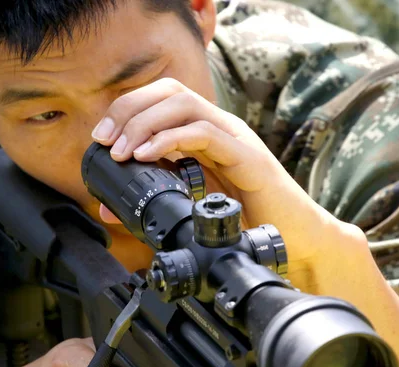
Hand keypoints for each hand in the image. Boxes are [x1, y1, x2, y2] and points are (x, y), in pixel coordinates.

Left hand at [91, 78, 362, 292]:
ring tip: (121, 151)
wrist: (298, 242)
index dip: (127, 109)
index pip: (162, 99)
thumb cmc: (247, 223)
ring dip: (144, 123)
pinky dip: (170, 139)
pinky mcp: (248, 156)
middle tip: (104, 140)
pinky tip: (147, 156)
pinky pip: (206, 133)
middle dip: (129, 110)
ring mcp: (235, 138)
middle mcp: (220, 128)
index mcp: (205, 135)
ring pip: (184, 104)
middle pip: (169, 91)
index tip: (101, 137)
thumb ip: (151, 203)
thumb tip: (107, 207)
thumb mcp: (189, 207)